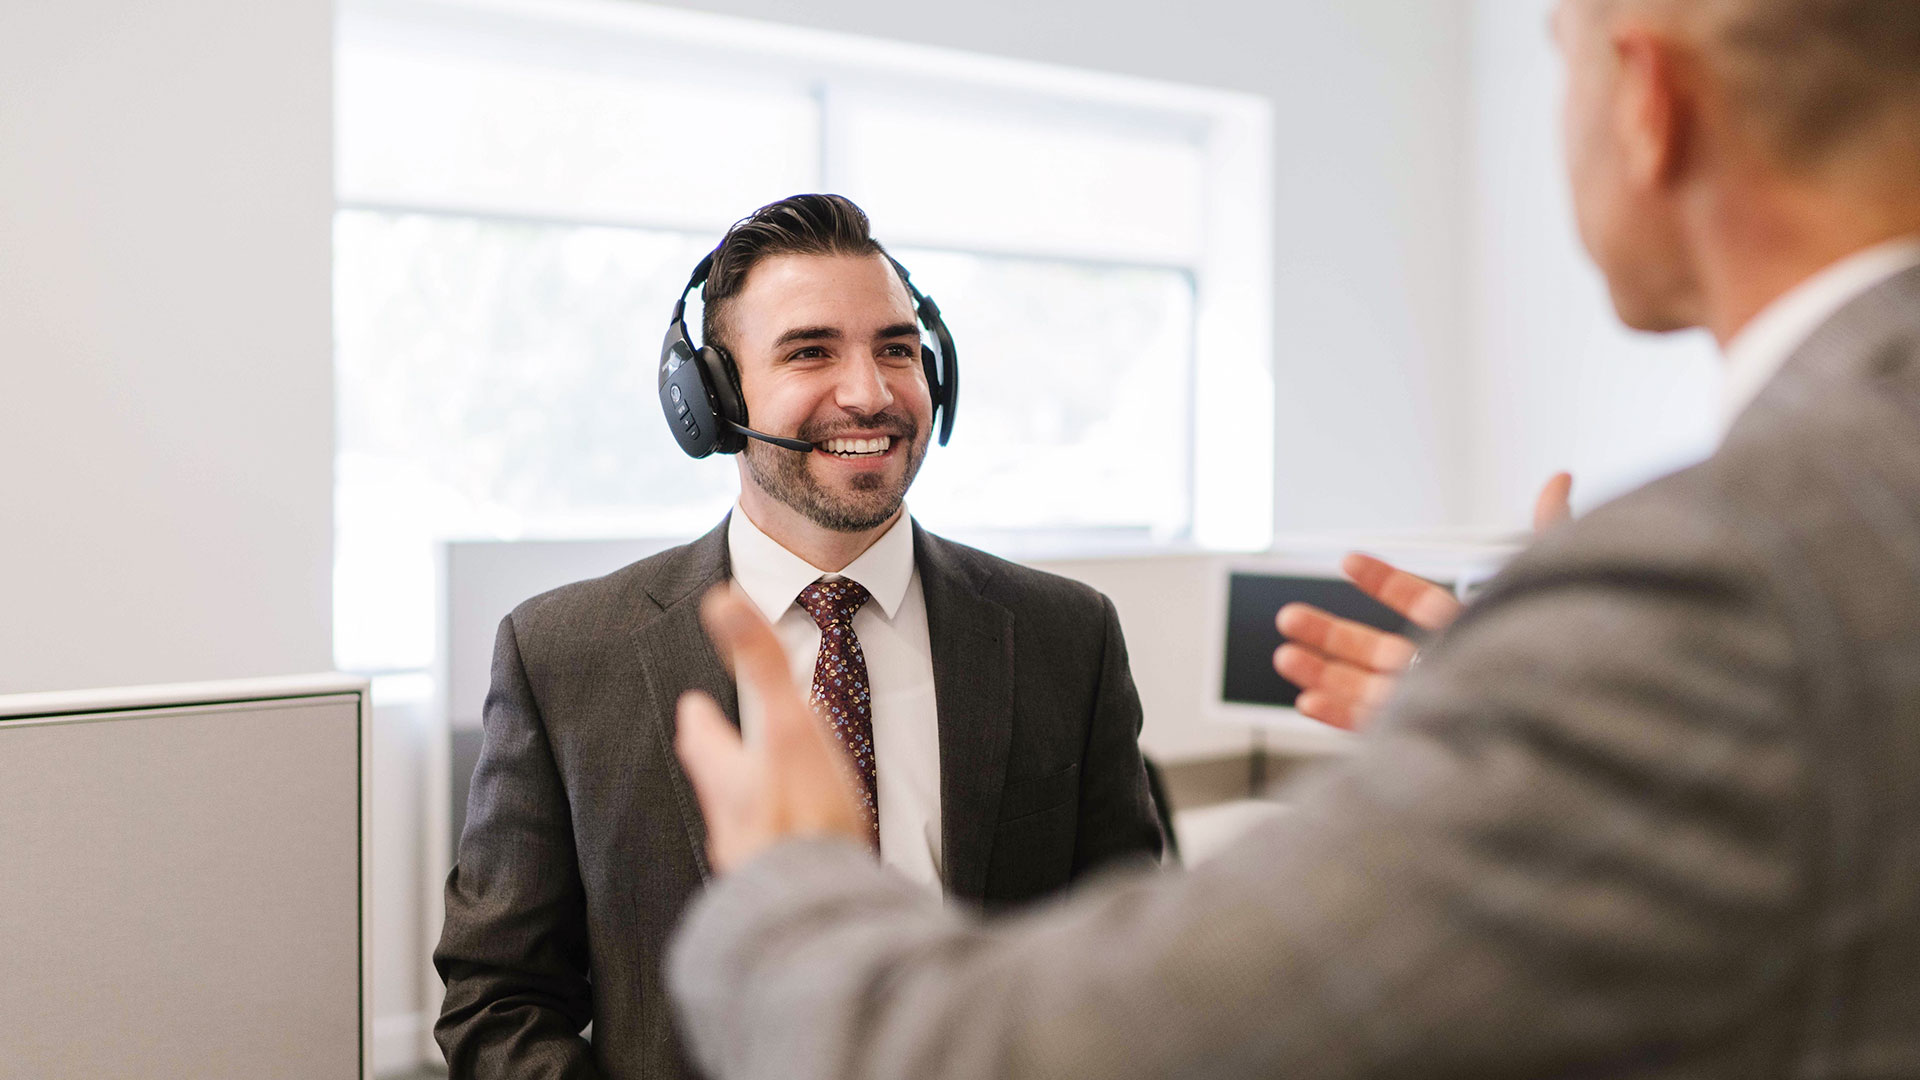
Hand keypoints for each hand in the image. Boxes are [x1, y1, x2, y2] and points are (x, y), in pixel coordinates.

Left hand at [674, 587, 866, 874]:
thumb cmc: (803, 815)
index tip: (695, 705)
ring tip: (761, 798)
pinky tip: (798, 856)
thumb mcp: (787, 725)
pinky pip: (775, 863)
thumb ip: (761, 664)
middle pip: (715, 784)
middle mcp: (733, 820)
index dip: (700, 718)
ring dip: (749, 809)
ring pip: (742, 826)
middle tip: (716, 745)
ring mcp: (756, 860)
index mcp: (731, 775)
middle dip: (717, 762)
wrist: (818, 910)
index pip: (702, 737)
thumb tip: (722, 599)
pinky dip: (782, 850)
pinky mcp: (787, 891)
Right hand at [1273, 472, 1572, 729]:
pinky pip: (1375, 729)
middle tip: (1291, 617)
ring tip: (1286, 656)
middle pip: (1377, 649)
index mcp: (1473, 631)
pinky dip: (1339, 715)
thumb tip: (1561, 480)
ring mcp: (1435, 705)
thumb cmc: (1573, 649)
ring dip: (1321, 672)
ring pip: (1366, 687)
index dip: (1383, 581)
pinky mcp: (1427, 739)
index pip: (1420, 602)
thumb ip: (1551, 529)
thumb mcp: (1554, 581)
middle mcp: (1449, 669)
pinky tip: (1309, 701)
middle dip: (1329, 633)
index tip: (1350, 561)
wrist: (1576, 717)